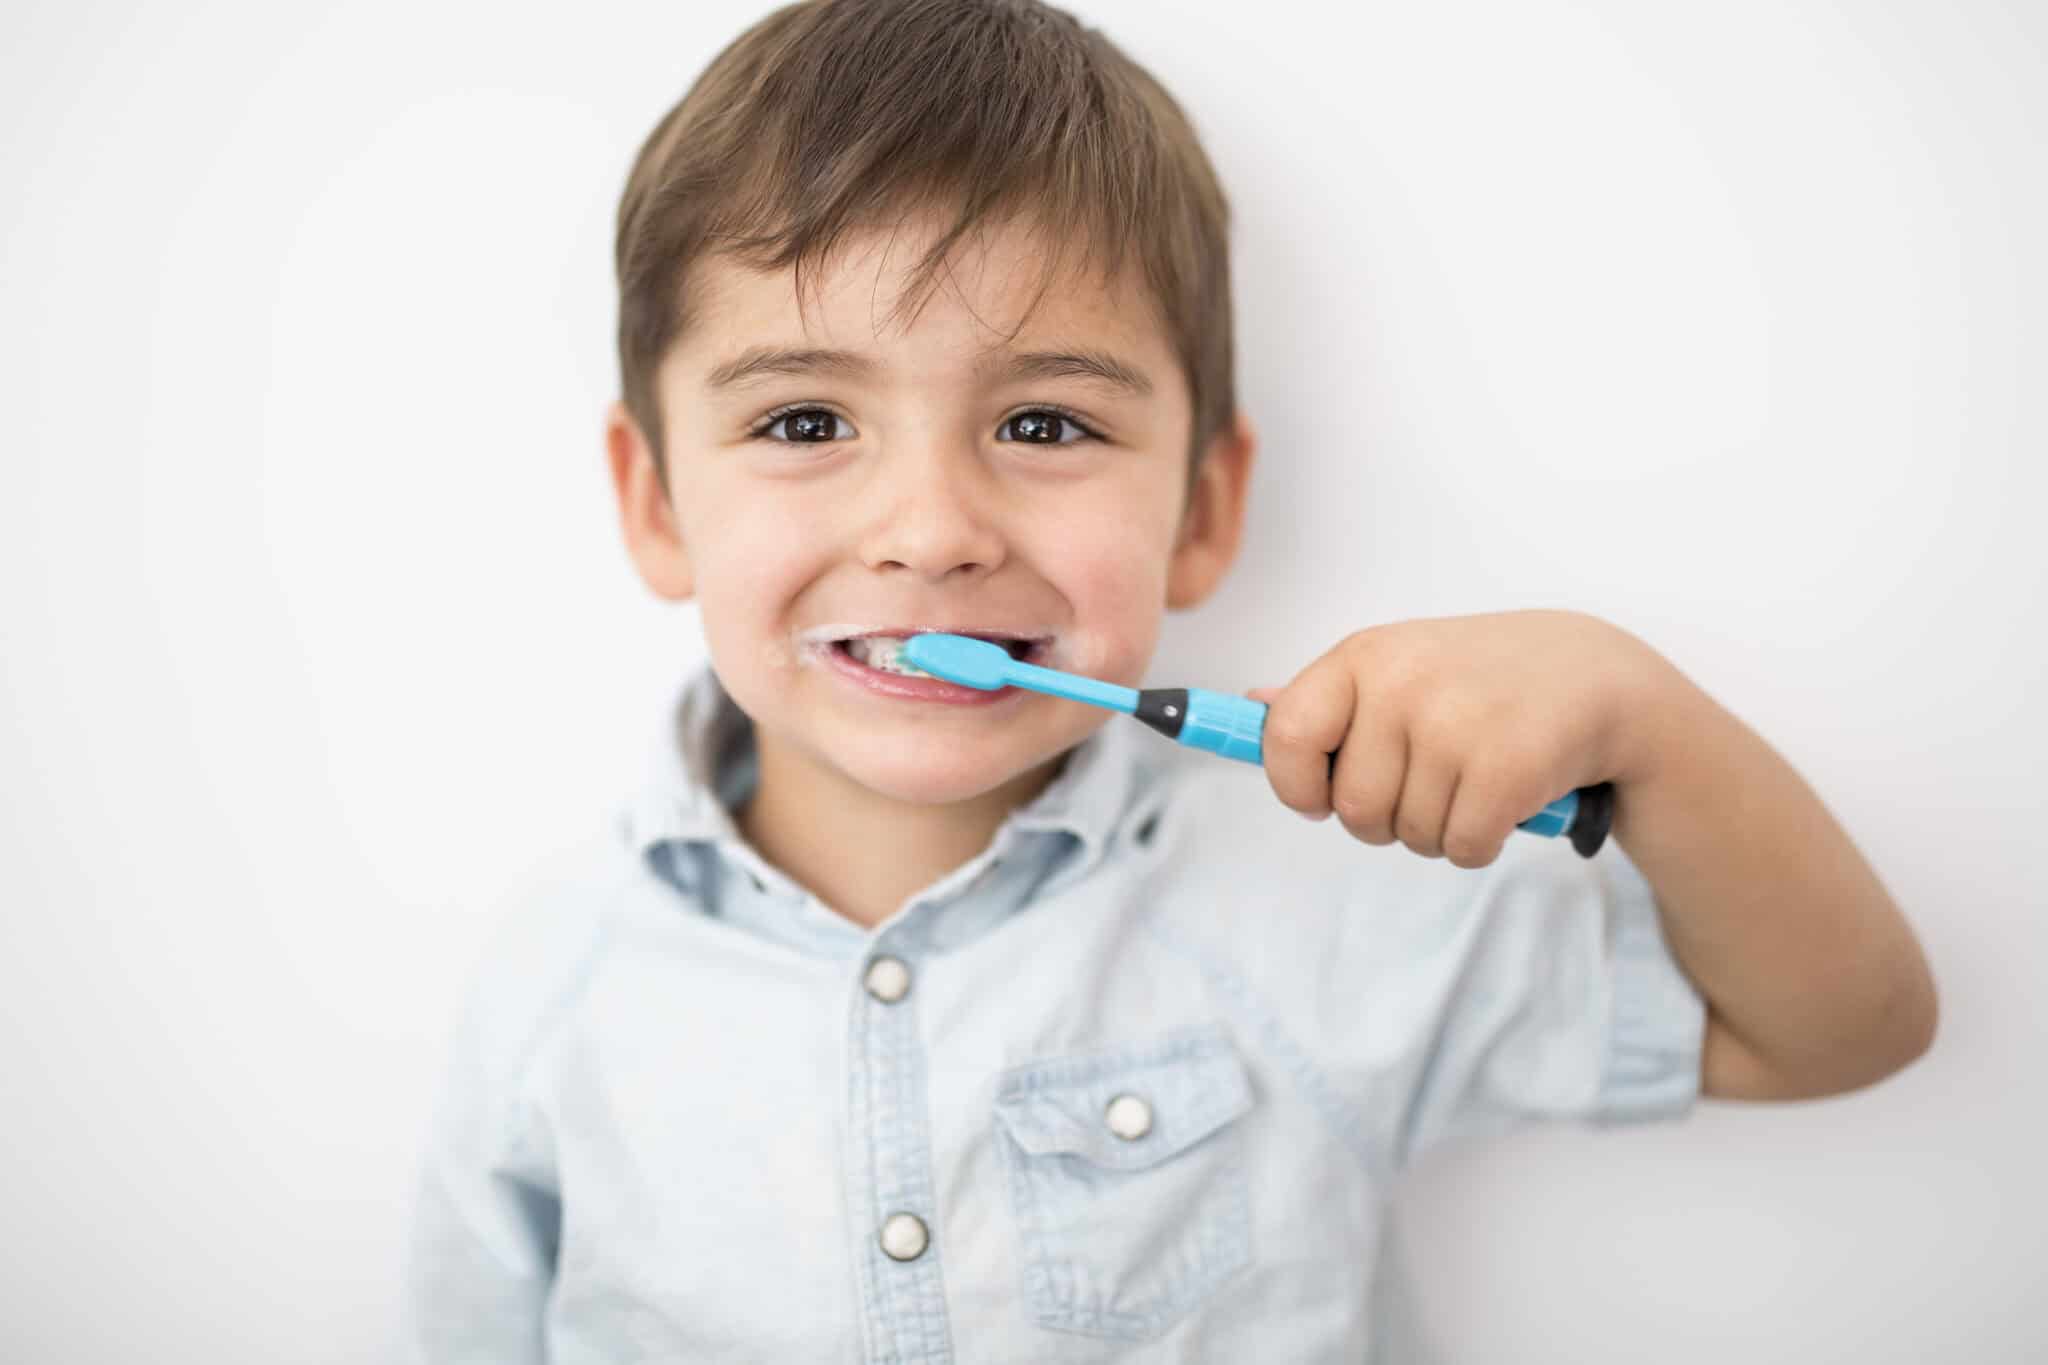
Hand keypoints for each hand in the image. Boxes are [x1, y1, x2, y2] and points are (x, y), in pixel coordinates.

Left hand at [1246, 609, 1669, 867]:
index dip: (1296, 784)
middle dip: (1386, 819)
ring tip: (1473, 780)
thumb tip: (1250, 707)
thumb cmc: (1483, 679)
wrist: (1597, 677)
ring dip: (1439, 829)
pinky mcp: (1506, 767)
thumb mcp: (1401, 665)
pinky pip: (1461, 848)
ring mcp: (1455, 724)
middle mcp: (1402, 684)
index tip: (1318, 798)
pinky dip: (1481, 843)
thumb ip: (1325, 695)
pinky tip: (1505, 802)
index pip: (1287, 736)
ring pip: (1408, 835)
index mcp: (1364, 656)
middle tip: (1429, 783)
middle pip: (1353, 809)